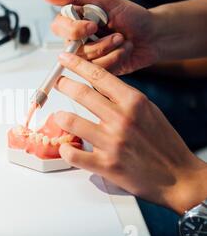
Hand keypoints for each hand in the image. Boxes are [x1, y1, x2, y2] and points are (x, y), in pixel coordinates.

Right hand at [43, 0, 159, 74]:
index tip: (91, 26)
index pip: (58, 26)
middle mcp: (79, 40)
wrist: (154, 35)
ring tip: (122, 41)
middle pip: (71, 49)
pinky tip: (123, 51)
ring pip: (86, 61)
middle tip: (114, 34)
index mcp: (77, 21)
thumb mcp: (105, 0)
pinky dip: (115, 58)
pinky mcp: (99, 69)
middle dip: (97, 44)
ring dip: (110, 49)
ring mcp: (89, 56)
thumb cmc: (132, 17)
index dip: (73, 29)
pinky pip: (99, 69)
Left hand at [53, 53, 206, 214]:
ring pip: (70, 121)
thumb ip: (123, 99)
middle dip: (63, 84)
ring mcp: (112, 142)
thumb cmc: (163, 144)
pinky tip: (67, 146)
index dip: (77, 64)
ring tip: (59, 116)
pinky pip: (72, 154)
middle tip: (57, 83)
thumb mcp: (148, 111)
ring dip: (60, 117)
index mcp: (134, 102)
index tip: (65, 58)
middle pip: (81, 93)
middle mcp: (122, 119)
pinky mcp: (105, 165)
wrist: (179, 177)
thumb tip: (97, 86)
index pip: (99, 76)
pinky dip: (65, 149)